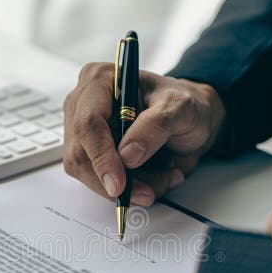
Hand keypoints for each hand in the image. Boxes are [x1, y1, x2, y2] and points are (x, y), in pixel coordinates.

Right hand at [62, 63, 225, 205]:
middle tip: (148, 192)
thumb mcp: (180, 107)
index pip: (87, 124)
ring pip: (88, 174)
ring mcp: (83, 131)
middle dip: (115, 180)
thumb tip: (127, 154)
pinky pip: (99, 182)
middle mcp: (84, 104)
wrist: (191, 120)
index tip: (119, 184)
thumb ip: (155, 126)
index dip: (101, 157)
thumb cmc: (184, 105)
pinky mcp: (91, 154)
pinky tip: (152, 180)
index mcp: (100, 80)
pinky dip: (128, 189)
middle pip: (81, 154)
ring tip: (162, 179)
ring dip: (127, 187)